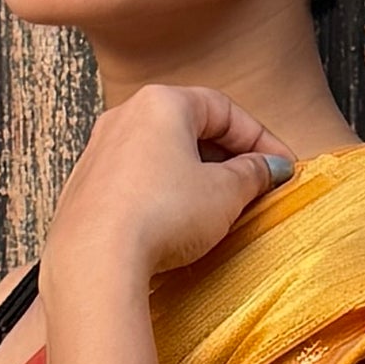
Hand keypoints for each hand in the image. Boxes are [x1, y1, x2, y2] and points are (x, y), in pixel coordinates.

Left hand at [45, 80, 292, 294]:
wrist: (95, 260)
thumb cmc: (161, 216)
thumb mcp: (225, 194)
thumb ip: (252, 174)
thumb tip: (267, 168)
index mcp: (161, 103)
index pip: (224, 110)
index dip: (260, 139)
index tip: (281, 166)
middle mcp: (124, 117)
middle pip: (189, 128)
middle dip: (227, 157)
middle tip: (254, 187)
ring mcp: (98, 152)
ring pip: (160, 156)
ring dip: (194, 177)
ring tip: (219, 209)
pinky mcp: (84, 189)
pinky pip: (135, 183)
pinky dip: (163, 195)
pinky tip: (177, 225)